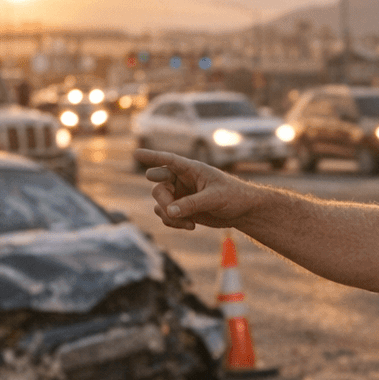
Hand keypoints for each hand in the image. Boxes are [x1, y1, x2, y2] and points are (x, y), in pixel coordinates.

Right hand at [134, 148, 251, 230]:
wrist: (242, 211)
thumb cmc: (234, 196)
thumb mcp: (215, 198)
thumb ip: (192, 204)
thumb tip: (169, 211)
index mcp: (192, 169)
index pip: (169, 160)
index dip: (152, 157)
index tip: (136, 154)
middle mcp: (182, 180)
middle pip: (158, 186)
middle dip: (164, 200)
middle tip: (173, 210)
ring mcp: (180, 194)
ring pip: (160, 203)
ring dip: (169, 215)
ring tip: (188, 223)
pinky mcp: (181, 209)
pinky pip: (165, 215)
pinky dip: (173, 222)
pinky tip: (190, 225)